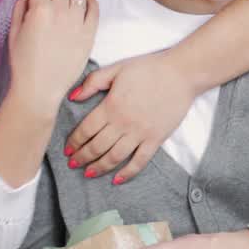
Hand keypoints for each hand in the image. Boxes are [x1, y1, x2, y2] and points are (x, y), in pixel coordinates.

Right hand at [7, 0, 98, 111]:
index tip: (35, 2)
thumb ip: (21, 4)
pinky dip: (92, 1)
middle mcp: (61, 13)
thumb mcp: (14, 29)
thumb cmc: (23, 60)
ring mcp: (78, 23)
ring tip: (65, 5)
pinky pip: (95, 9)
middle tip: (49, 6)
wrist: (40, 86)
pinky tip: (87, 0)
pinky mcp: (90, 34)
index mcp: (40, 10)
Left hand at [63, 50, 194, 184]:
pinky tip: (117, 179)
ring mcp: (140, 133)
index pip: (86, 130)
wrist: (181, 74)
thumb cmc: (149, 68)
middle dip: (82, 157)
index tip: (68, 149)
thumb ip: (93, 82)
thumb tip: (73, 97)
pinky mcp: (156, 139)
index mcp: (111, 106)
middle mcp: (123, 123)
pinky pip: (140, 161)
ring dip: (99, 167)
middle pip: (97, 146)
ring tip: (89, 173)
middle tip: (73, 163)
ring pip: (115, 157)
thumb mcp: (116, 69)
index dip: (74, 142)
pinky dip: (127, 172)